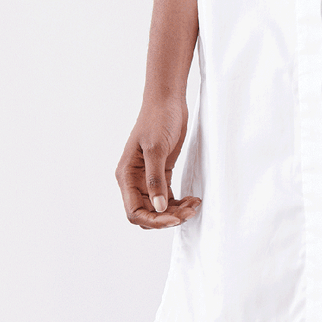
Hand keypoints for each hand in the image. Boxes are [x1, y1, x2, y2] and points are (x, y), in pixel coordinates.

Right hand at [116, 93, 201, 228]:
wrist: (168, 101)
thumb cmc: (158, 119)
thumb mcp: (156, 149)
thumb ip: (156, 180)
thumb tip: (158, 208)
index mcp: (127, 176)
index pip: (134, 211)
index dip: (153, 220)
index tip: (174, 218)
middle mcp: (135, 180)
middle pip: (147, 213)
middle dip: (167, 217)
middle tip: (189, 212)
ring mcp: (148, 178)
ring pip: (159, 208)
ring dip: (176, 211)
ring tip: (194, 205)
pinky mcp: (162, 173)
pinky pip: (168, 197)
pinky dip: (180, 203)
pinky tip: (193, 199)